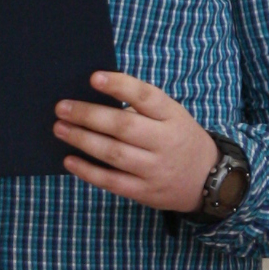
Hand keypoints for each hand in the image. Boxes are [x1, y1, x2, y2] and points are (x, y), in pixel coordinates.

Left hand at [55, 72, 218, 211]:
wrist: (209, 179)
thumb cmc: (178, 138)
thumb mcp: (172, 116)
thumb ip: (142, 108)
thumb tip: (93, 99)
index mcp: (172, 116)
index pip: (146, 96)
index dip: (119, 86)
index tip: (93, 77)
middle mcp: (165, 142)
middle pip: (123, 126)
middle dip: (88, 115)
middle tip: (62, 108)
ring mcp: (155, 169)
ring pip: (114, 154)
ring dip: (82, 140)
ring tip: (60, 129)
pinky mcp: (145, 192)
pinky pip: (112, 181)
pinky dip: (87, 171)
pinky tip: (69, 160)